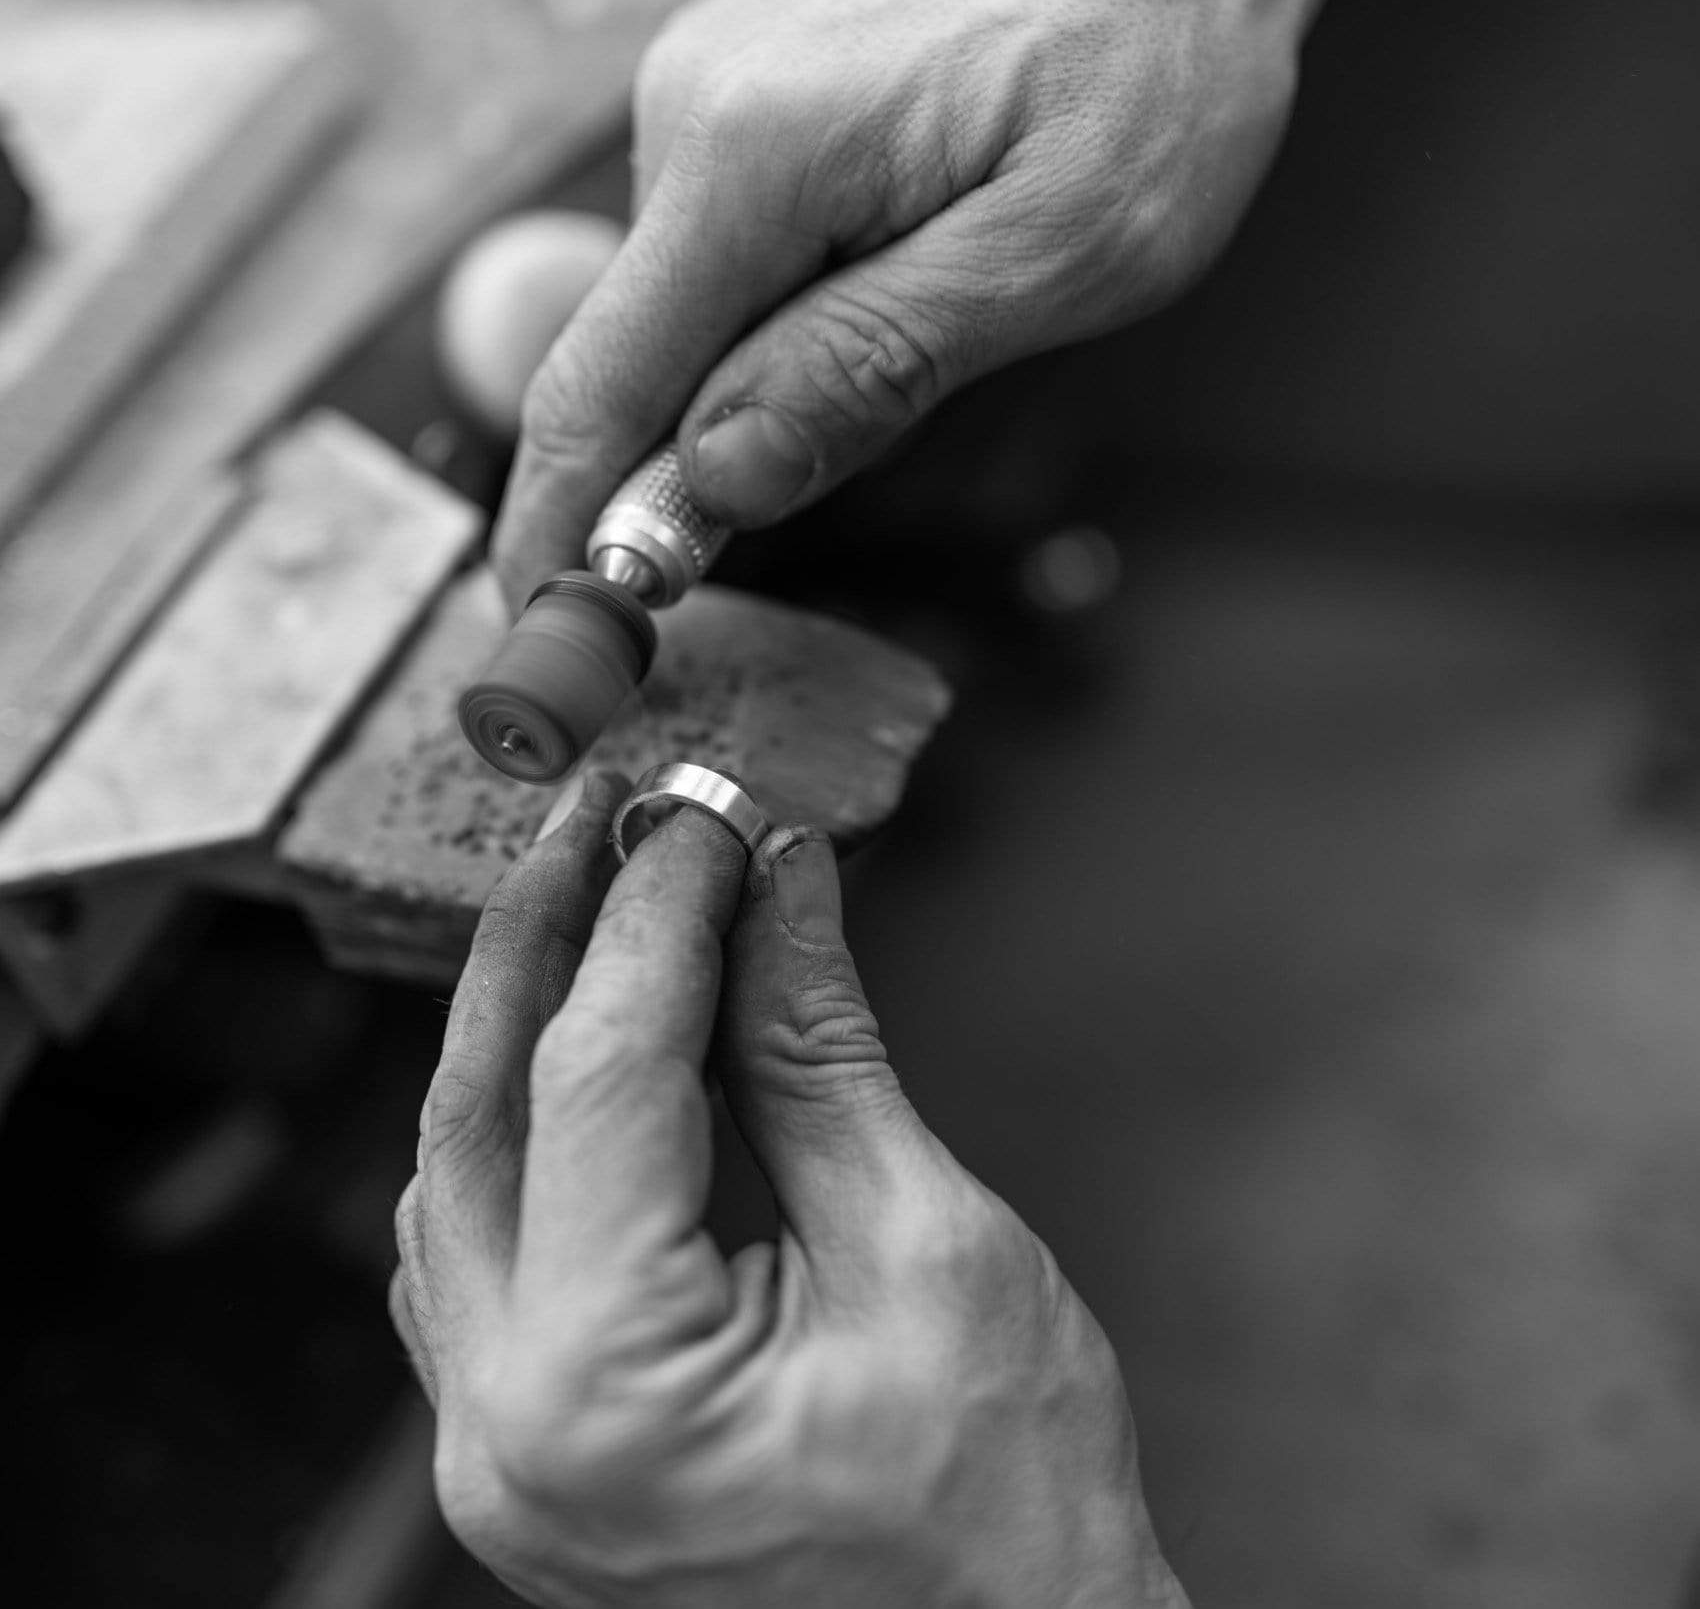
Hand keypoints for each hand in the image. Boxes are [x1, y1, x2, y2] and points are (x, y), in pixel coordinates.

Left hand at [392, 773, 1188, 1607]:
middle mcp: (502, 1431)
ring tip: (596, 906)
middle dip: (545, 938)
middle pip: (479, 1110)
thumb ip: (818, 1052)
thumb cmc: (1008, 1516)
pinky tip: (578, 1054)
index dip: (659, 916)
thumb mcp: (930, 1249)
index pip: (600, 1073)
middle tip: (602, 818)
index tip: (709, 821)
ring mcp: (494, 1455)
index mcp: (604, 1387)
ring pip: (455, 1175)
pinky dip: (521, 1128)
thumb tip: (780, 887)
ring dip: (522, 1027)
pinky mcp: (524, 1453)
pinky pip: (471, 1252)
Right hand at [492, 0, 1375, 606]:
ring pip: (688, 310)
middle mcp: (696, 107)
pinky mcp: (748, 86)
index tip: (545, 627)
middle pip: (636, 360)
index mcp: (754, 153)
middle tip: (809, 504)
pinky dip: (776, 313)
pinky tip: (895, 274)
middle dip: (681, 473)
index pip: (600, 385)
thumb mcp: (1052, 254)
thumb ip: (871, 369)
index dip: (562, 525)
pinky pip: (727, 247)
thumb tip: (717, 481)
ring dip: (761, 379)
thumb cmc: (1156, 63)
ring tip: (932, 319)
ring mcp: (714, 86)